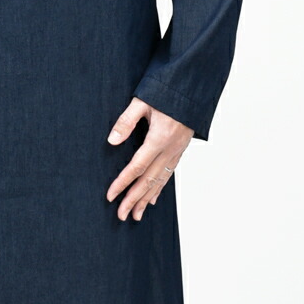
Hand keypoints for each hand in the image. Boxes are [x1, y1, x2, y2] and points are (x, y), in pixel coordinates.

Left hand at [105, 98, 192, 220]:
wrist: (193, 87)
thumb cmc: (166, 92)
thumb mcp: (142, 102)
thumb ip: (126, 121)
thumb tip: (112, 141)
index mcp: (158, 139)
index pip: (136, 167)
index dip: (122, 183)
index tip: (111, 197)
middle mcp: (169, 149)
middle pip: (148, 180)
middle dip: (134, 200)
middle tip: (121, 216)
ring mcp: (176, 151)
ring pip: (160, 181)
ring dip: (146, 199)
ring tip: (136, 215)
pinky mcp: (180, 149)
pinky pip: (169, 174)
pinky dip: (160, 188)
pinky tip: (153, 198)